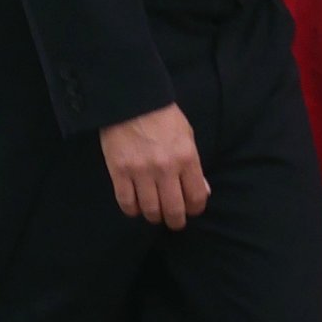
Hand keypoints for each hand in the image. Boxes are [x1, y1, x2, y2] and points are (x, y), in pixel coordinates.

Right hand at [99, 103, 210, 229]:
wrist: (131, 100)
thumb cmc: (163, 116)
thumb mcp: (187, 136)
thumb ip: (194, 166)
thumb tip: (203, 191)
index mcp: (186, 158)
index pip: (196, 197)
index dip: (195, 209)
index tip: (191, 211)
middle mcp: (165, 168)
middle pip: (174, 210)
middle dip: (176, 221)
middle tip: (174, 221)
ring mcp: (141, 171)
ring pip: (150, 210)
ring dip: (154, 216)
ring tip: (155, 213)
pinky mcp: (119, 172)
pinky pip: (127, 202)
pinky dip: (132, 210)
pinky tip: (136, 207)